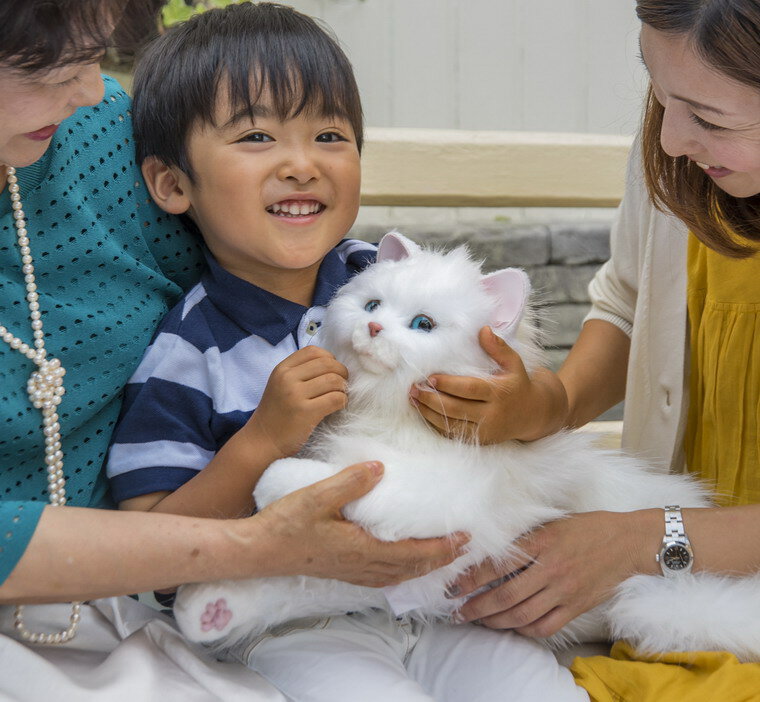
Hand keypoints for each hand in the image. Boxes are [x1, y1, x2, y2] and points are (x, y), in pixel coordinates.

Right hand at [247, 346, 347, 458]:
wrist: (261, 441)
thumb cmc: (276, 413)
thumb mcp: (280, 384)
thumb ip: (300, 372)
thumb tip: (333, 365)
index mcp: (282, 369)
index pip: (313, 351)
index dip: (329, 358)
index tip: (332, 371)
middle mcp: (287, 378)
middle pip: (327, 364)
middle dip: (341, 372)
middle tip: (342, 384)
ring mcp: (296, 395)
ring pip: (334, 380)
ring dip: (343, 388)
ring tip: (339, 396)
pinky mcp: (306, 413)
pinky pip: (336, 399)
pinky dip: (342, 401)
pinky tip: (338, 406)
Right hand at [255, 461, 470, 586]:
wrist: (258, 550)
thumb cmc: (286, 522)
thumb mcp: (318, 495)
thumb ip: (351, 482)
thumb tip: (381, 468)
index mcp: (361, 550)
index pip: (413, 553)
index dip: (441, 547)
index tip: (464, 538)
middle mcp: (361, 567)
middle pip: (411, 568)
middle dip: (440, 559)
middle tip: (464, 547)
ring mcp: (351, 572)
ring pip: (397, 575)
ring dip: (422, 566)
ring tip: (440, 554)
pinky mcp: (341, 571)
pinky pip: (382, 576)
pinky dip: (401, 571)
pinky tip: (399, 563)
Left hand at [409, 326, 567, 442]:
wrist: (533, 415)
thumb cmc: (518, 384)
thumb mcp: (514, 364)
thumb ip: (498, 347)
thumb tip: (483, 330)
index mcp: (500, 393)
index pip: (470, 389)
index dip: (449, 384)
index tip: (430, 378)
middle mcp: (492, 414)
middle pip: (457, 409)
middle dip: (432, 400)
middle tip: (414, 389)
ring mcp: (486, 430)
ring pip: (452, 425)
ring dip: (430, 413)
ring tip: (414, 400)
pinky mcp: (481, 440)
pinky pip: (455, 435)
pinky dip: (437, 425)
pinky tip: (425, 413)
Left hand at [450, 510, 659, 636]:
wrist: (627, 542)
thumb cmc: (587, 527)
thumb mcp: (551, 523)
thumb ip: (525, 538)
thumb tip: (492, 550)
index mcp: (541, 543)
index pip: (497, 566)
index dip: (471, 578)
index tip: (454, 586)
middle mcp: (550, 569)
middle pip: (505, 597)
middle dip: (475, 607)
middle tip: (457, 611)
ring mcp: (564, 591)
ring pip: (522, 615)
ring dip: (495, 621)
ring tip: (478, 621)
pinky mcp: (576, 607)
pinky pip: (545, 626)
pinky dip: (525, 630)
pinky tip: (512, 626)